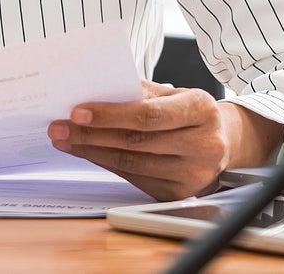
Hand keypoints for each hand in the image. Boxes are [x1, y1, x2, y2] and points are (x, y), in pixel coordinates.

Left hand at [47, 81, 283, 201]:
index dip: (110, 114)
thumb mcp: (174, 93)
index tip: (77, 111)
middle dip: (90, 134)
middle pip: (136, 141)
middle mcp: (204, 144)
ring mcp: (194, 174)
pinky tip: (87, 152)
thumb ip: (140, 90)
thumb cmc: (191, 113)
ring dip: (91, 151)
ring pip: (131, 162)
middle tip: (58, 126)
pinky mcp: (180, 193)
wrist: (225, 141)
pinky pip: (135, 177)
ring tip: (64, 139)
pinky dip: (106, 163)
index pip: (148, 115)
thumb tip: (96, 89)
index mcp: (202, 110)